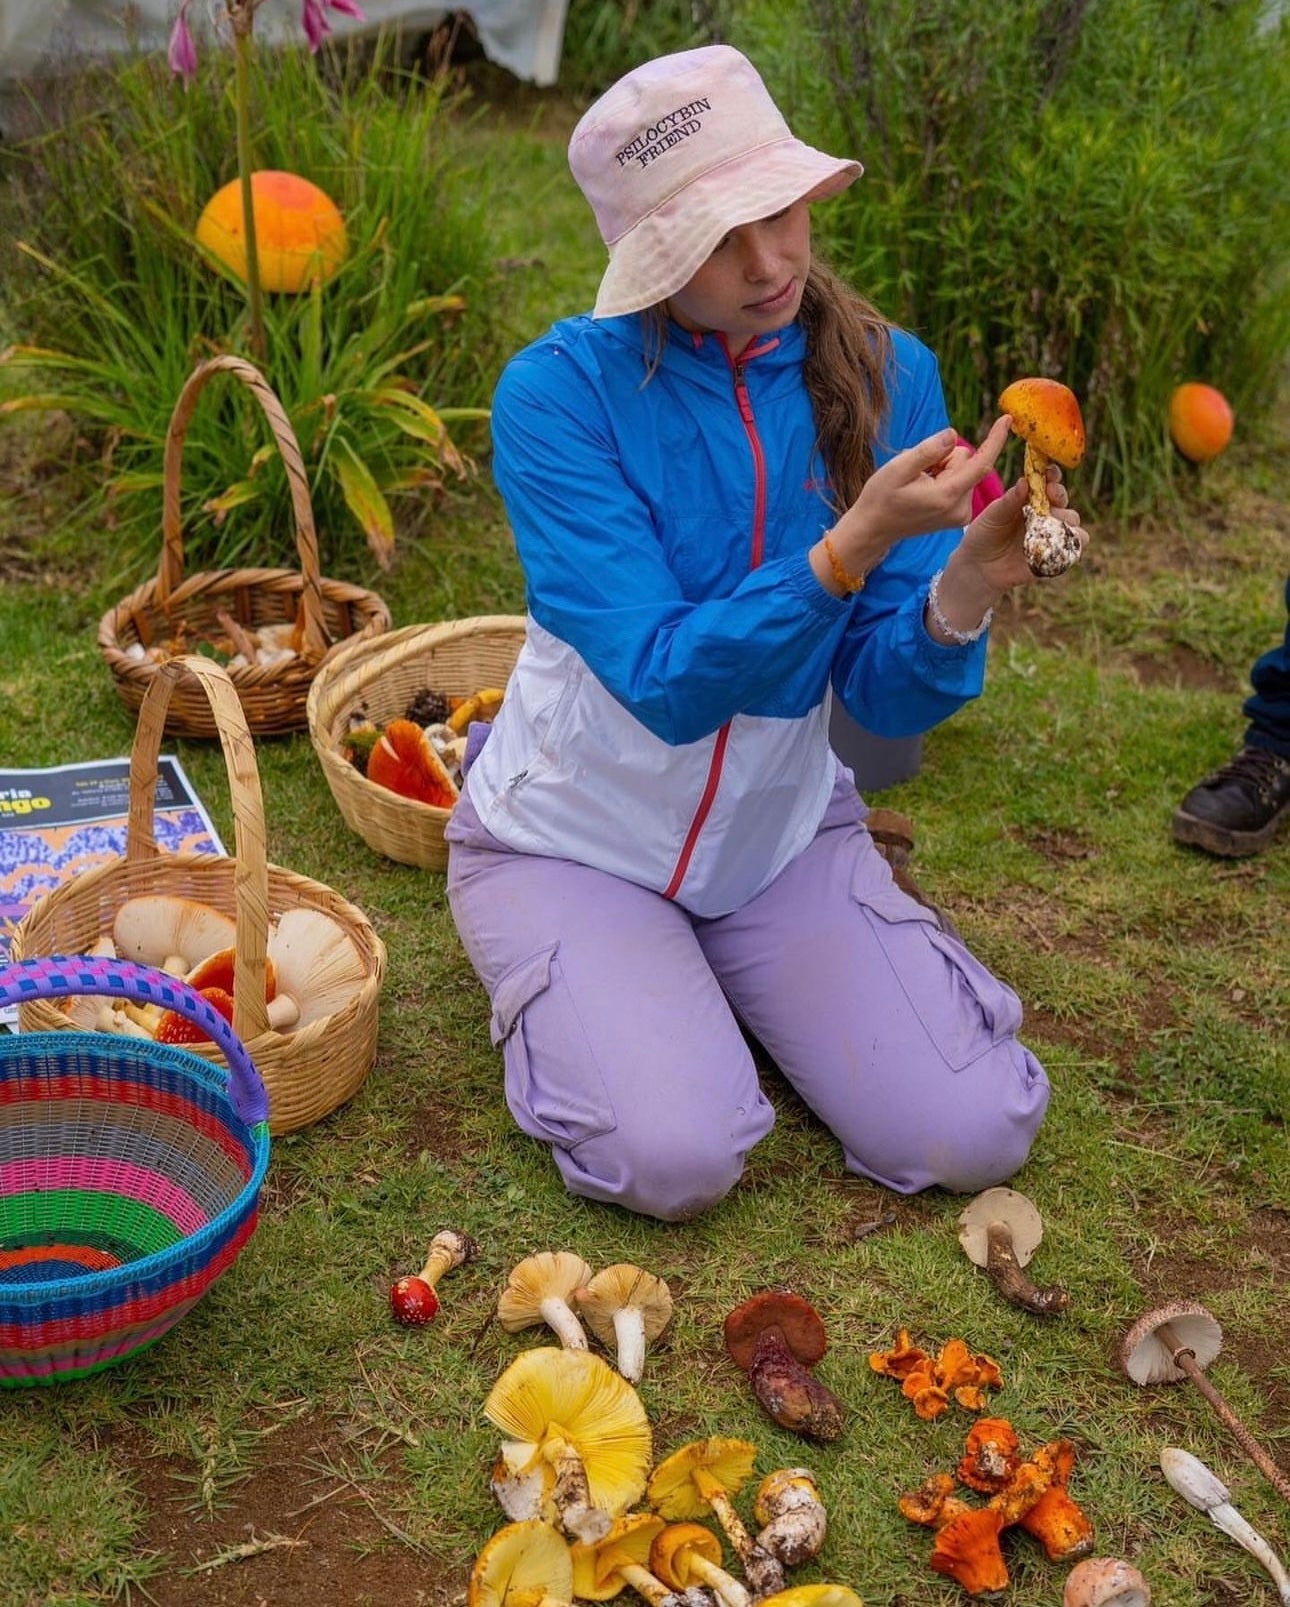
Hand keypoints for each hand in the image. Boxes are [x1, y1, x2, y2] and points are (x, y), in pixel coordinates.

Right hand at [829, 417, 1013, 570]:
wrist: (872, 529)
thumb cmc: (881, 497)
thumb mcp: (898, 468)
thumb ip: (928, 450)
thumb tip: (954, 434)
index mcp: (947, 496)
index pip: (981, 464)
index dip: (995, 439)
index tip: (1007, 419)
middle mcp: (960, 508)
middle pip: (966, 462)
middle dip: (944, 458)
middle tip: (917, 471)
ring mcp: (960, 515)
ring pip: (962, 470)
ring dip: (941, 469)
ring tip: (917, 483)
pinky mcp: (958, 516)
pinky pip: (959, 482)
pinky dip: (943, 479)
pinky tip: (923, 489)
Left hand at [957, 462, 1089, 591]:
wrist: (979, 567)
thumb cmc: (984, 536)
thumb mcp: (992, 516)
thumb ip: (1008, 501)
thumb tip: (1025, 481)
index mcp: (1031, 499)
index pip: (1048, 482)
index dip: (1053, 476)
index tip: (1049, 473)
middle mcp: (1045, 515)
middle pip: (1063, 501)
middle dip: (1060, 495)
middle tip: (1051, 495)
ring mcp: (1051, 535)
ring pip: (1073, 524)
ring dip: (1068, 521)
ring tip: (1054, 524)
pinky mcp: (1055, 556)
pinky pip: (1073, 550)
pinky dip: (1073, 546)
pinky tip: (1060, 545)